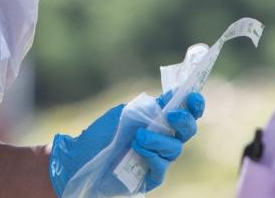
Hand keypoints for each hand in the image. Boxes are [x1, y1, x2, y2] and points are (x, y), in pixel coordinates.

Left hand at [48, 91, 205, 196]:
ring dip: (158, 140)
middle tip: (172, 115)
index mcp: (159, 121)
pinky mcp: (151, 177)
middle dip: (183, 121)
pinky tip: (137, 149)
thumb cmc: (102, 133)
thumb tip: (172, 96)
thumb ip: (149, 107)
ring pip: (174, 149)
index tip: (193, 97)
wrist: (80, 157)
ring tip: (138, 136)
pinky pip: (161, 167)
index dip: (194, 105)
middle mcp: (163, 140)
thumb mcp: (125, 113)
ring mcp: (158, 159)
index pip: (186, 113)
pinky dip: (152, 156)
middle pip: (187, 132)